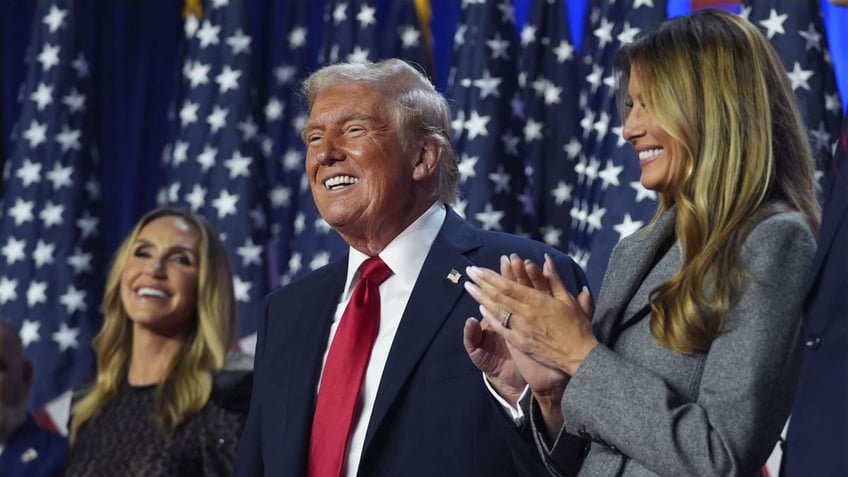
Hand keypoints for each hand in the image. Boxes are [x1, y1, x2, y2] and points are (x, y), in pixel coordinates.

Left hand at [464, 254, 597, 376]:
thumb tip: (546, 259)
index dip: (490, 276)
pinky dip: (490, 317)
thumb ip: (554, 279)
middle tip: (468, 272)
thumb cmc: (577, 327)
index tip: (478, 268)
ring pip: (496, 310)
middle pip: (498, 296)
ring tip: (468, 287)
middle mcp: (525, 314)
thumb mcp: (567, 299)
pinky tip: (480, 309)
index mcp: (537, 301)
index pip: (508, 286)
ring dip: (480, 297)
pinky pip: (501, 327)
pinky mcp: (520, 342)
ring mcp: (520, 329)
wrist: (578, 357)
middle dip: (481, 283)